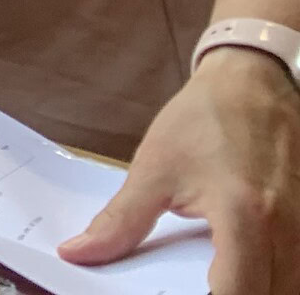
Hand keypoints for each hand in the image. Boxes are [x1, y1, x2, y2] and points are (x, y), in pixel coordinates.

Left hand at [59, 49, 299, 294]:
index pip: (237, 293)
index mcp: (244, 215)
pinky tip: (246, 271)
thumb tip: (77, 254)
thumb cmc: (202, 119)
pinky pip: (299, 266)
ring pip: (291, 286)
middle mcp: (287, 227)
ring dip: (259, 289)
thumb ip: (120, 221)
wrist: (250, 81)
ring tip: (218, 280)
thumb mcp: (153, 170)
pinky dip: (277, 278)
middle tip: (194, 287)